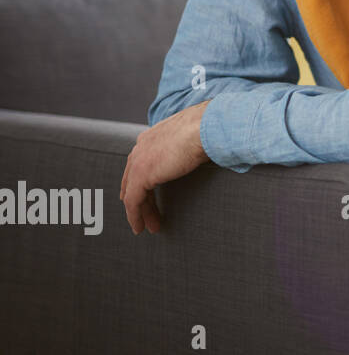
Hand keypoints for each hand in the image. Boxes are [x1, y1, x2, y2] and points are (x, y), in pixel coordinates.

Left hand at [120, 100, 211, 234]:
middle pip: (133, 179)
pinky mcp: (141, 175)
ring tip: (147, 226)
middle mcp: (141, 147)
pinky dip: (135, 216)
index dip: (142, 182)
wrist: (207, 127)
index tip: (146, 197)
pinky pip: (134, 201)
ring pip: (132, 192)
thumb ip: (189, 145)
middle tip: (147, 215)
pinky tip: (140, 227)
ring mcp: (139, 161)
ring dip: (139, 212)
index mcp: (152, 137)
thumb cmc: (209, 128)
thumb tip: (202, 151)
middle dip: (140, 199)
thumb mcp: (195, 136)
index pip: (140, 163)